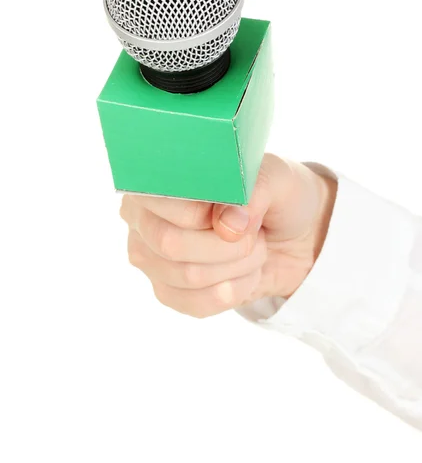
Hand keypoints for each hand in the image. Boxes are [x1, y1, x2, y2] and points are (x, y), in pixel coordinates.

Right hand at [120, 154, 336, 317]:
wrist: (292, 237)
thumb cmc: (274, 196)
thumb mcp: (277, 178)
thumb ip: (252, 192)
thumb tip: (227, 224)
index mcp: (159, 177)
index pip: (161, 197)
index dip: (203, 211)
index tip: (238, 211)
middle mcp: (144, 216)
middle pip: (170, 243)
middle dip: (227, 245)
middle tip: (253, 235)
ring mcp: (151, 257)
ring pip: (188, 275)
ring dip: (236, 266)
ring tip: (253, 249)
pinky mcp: (167, 290)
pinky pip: (195, 303)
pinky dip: (233, 290)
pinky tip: (245, 274)